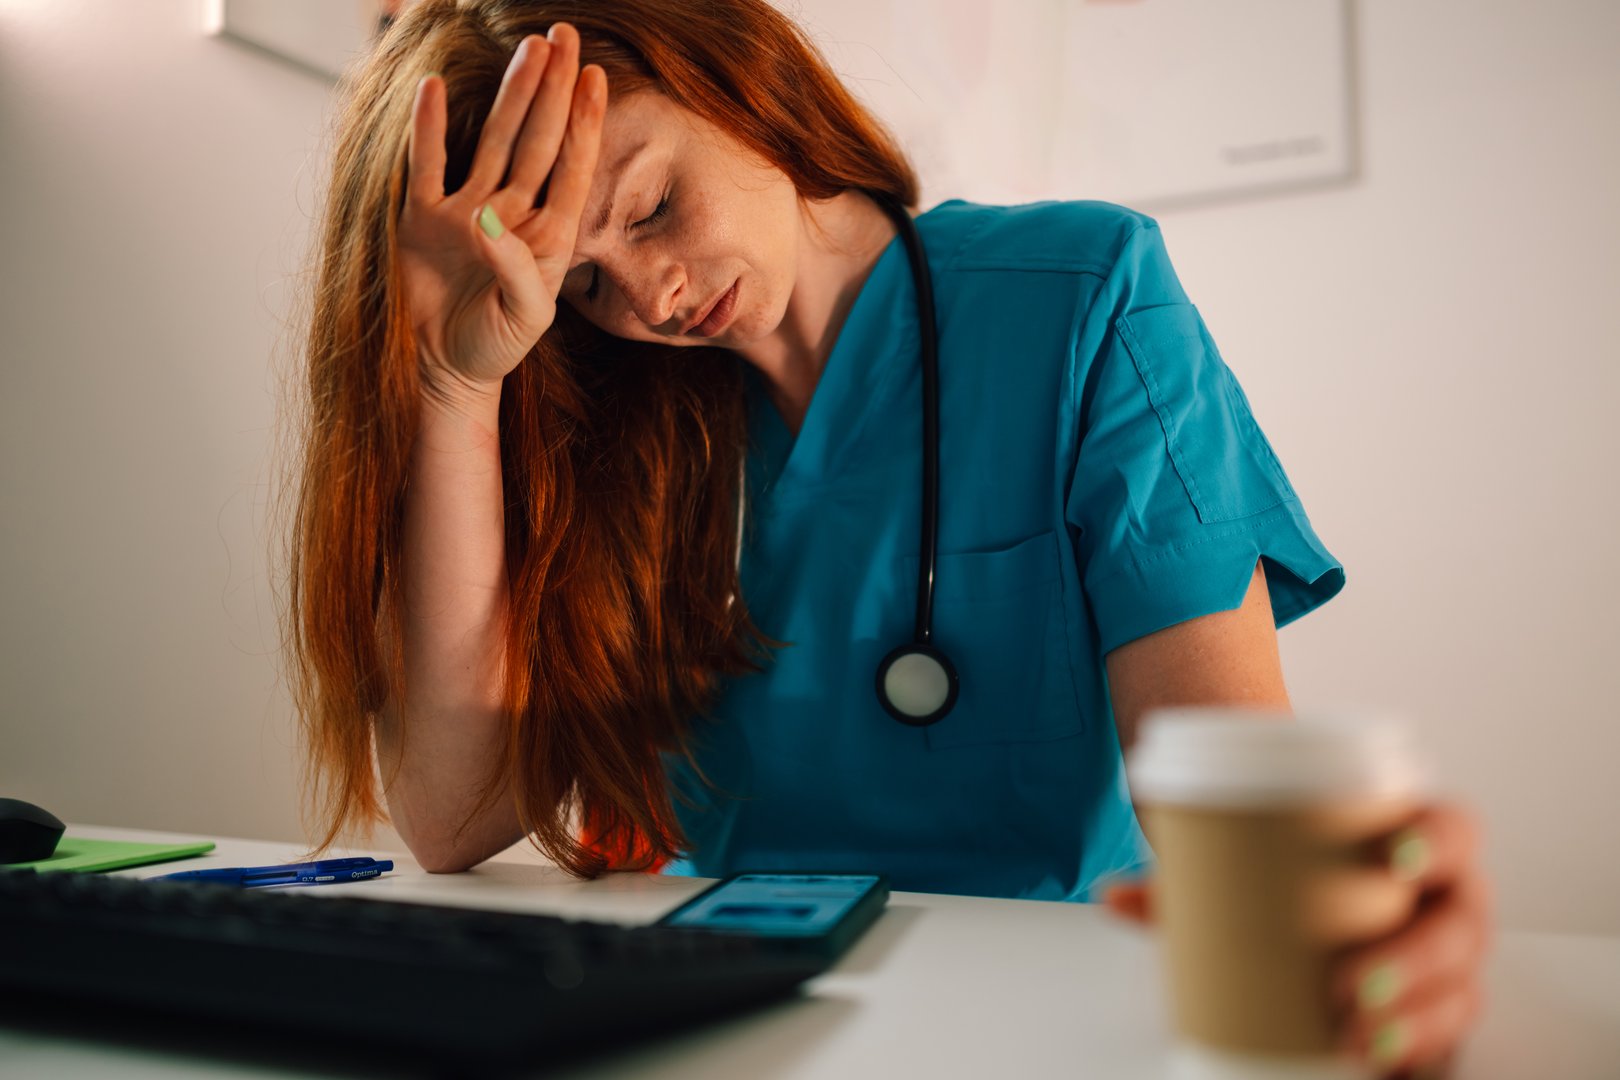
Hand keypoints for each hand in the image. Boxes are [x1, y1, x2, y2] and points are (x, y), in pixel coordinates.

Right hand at [398, 23, 605, 398]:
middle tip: (563, 34)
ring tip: (527, 48)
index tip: (593, 77)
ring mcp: (467, 209)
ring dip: (509, 95)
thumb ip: (517, 271)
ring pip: (492, 139)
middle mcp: (512, 212)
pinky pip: (427, 163)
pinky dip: (427, 127)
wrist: (444, 369)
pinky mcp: (424, 217)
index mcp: (547, 235)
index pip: (572, 168)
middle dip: (552, 88)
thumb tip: (488, 220)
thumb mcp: (521, 319)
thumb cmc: (493, 348)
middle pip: (537, 139)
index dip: (583, 123)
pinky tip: (431, 86)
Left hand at [1105, 801, 1492, 1076]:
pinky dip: (1419, 1055)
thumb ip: (1184, 884)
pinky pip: (1446, 1037)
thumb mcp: (1245, 870)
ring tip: (1357, 1039)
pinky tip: (1388, 1069)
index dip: (1439, 840)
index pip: (1453, 828)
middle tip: (1351, 984)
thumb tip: (1112, 898)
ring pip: (1458, 989)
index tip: (1396, 858)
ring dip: (1416, 1020)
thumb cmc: (1294, 875)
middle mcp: (1446, 898)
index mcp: (1415, 839)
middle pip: (1458, 925)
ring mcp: (1448, 958)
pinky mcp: (1437, 1009)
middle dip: (1414, 960)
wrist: (1315, 899)